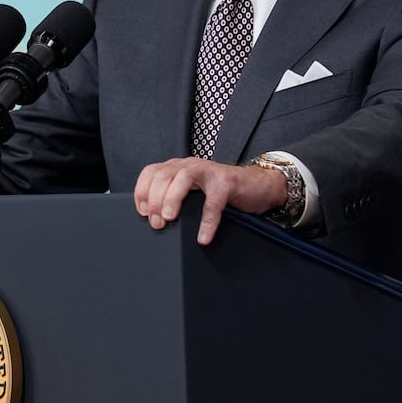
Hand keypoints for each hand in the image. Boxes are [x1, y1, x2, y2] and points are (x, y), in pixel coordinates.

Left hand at [132, 157, 287, 244]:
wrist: (259, 186)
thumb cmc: (222, 192)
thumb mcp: (194, 192)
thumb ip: (175, 198)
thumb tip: (155, 221)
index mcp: (178, 167)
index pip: (151, 173)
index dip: (142, 191)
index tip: (142, 212)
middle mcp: (190, 165)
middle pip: (163, 175)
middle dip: (155, 199)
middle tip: (156, 223)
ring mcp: (209, 171)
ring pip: (182, 179)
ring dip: (172, 199)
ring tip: (169, 219)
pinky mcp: (227, 182)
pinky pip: (213, 202)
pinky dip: (207, 221)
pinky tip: (203, 237)